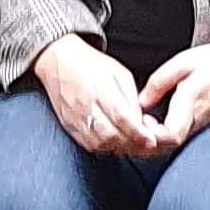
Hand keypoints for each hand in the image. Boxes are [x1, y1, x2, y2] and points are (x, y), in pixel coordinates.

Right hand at [33, 34, 167, 156]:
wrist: (58, 62)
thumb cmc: (89, 64)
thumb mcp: (120, 74)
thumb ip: (131, 99)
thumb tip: (142, 122)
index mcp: (100, 89)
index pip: (122, 119)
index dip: (138, 133)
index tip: (151, 140)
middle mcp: (86, 107)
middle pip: (113, 136)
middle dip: (133, 143)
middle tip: (146, 143)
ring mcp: (75, 119)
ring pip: (102, 145)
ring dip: (121, 147)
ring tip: (133, 142)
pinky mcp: (70, 127)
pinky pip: (91, 146)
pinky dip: (107, 147)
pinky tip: (116, 142)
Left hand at [140, 33, 209, 149]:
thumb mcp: (184, 62)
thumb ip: (160, 82)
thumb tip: (140, 102)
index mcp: (192, 101)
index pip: (171, 135)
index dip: (151, 135)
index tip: (139, 121)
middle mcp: (197, 119)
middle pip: (167, 146)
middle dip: (143, 142)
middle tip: (129, 126)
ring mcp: (200, 124)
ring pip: (171, 146)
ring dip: (150, 141)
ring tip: (137, 124)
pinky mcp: (200, 124)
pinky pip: (177, 139)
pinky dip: (159, 138)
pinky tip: (149, 125)